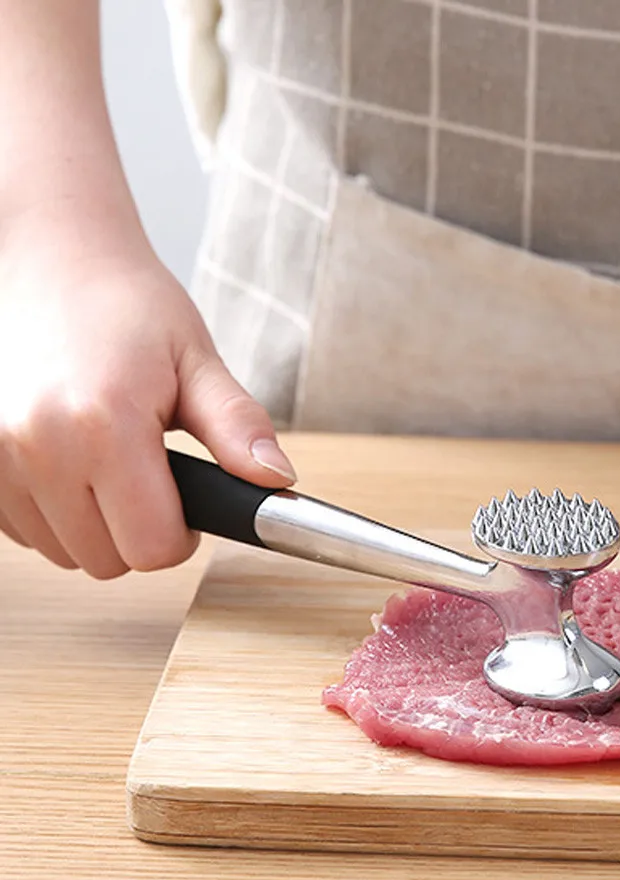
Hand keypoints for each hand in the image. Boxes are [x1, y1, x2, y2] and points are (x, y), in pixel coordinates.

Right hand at [0, 211, 295, 577]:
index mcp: (103, 424)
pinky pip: (23, 530)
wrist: (51, 258)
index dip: (181, 535)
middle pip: (107, 561)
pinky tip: (69, 460)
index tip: (185, 498)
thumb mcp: (197, 361)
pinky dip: (53, 512)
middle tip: (149, 474)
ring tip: (107, 457)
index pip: (152, 549)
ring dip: (94, 525)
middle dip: (140, 531)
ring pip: (64, 552)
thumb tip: (276, 479)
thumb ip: (238, 426)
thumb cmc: (126, 304)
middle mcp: (37, 445)